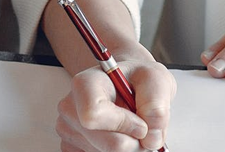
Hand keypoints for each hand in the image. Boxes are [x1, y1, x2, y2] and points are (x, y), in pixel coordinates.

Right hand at [56, 56, 175, 151]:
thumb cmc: (137, 78)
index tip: (141, 124)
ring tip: (131, 129)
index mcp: (86, 83)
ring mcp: (68, 129)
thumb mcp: (155, 79)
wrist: (126, 84)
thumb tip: (151, 137)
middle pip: (105, 144)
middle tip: (144, 130)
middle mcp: (71, 106)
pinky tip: (120, 136)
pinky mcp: (72, 146)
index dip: (123, 125)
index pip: (93, 115)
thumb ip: (156, 103)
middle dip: (133, 143)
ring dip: (127, 149)